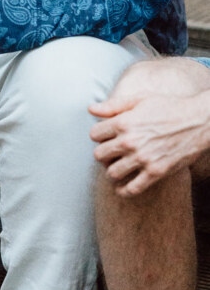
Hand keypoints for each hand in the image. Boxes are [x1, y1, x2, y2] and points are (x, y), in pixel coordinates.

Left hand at [90, 87, 209, 194]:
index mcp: (124, 122)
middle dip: (103, 153)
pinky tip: (123, 187)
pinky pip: (132, 188)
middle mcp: (130, 142)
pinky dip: (124, 190)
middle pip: (99, 155)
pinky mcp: (156, 172)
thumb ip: (113, 105)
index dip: (98, 134)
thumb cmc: (169, 106)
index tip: (106, 135)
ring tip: (118, 166)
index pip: (94, 134)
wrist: (199, 121)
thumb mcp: (140, 99)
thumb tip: (91, 109)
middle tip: (111, 152)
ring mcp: (143, 158)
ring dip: (112, 170)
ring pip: (112, 173)